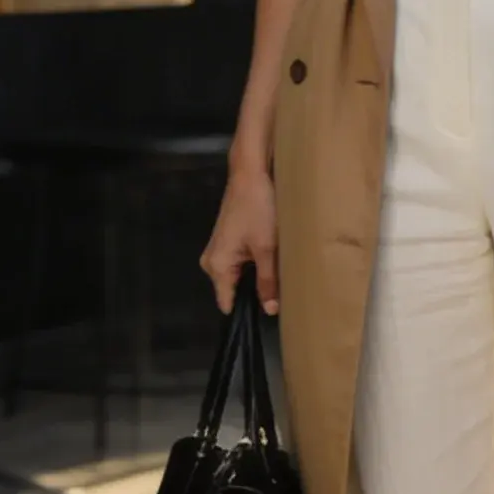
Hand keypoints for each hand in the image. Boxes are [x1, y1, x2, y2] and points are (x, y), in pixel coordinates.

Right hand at [200, 163, 279, 315]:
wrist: (251, 174)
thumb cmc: (258, 209)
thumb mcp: (267, 249)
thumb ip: (268, 281)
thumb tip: (270, 311)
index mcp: (217, 266)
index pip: (227, 303)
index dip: (247, 313)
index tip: (266, 318)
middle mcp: (211, 261)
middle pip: (234, 290)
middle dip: (255, 294)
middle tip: (281, 297)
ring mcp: (219, 251)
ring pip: (240, 277)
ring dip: (257, 279)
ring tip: (279, 281)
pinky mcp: (228, 242)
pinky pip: (240, 265)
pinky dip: (255, 266)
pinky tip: (272, 264)